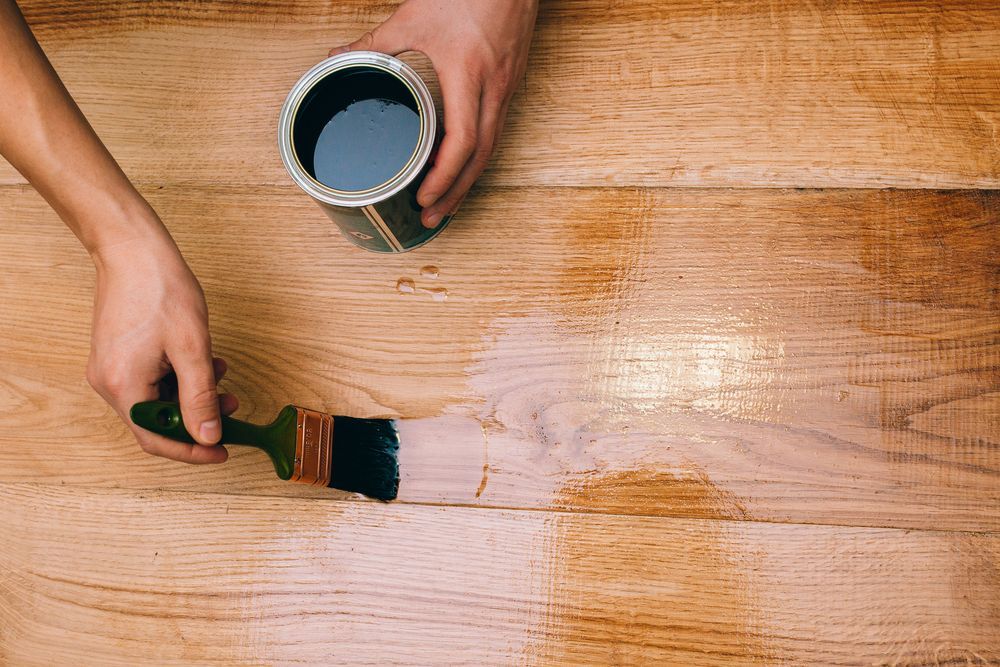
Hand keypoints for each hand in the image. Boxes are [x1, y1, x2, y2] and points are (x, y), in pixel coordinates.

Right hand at [87, 225, 236, 462]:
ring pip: (156, 400)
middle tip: (230, 406)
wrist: (132, 250)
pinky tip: (202, 360)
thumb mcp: (192, 348)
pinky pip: (149, 381)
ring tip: (220, 374)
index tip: (221, 450)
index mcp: (124, 387)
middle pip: (156, 422)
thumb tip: (207, 437)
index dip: (192, 450)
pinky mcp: (116, 355)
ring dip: (191, 393)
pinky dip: (177, 377)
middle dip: (197, 417)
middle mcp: (109, 383)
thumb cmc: (161, 290)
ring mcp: (110, 368)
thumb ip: (200, 397)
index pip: (157, 439)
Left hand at [332, 0, 538, 226]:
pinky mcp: (512, 82)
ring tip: (447, 203)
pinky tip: (462, 165)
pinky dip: (479, 155)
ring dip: (469, 179)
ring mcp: (507, 87)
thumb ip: (376, 42)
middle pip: (480, 157)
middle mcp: (493, 88)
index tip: (424, 197)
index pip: (462, 142)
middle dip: (456, 192)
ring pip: (492, 147)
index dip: (444, 177)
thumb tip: (339, 58)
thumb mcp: (414, 16)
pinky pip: (497, 129)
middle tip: (433, 217)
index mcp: (468, 75)